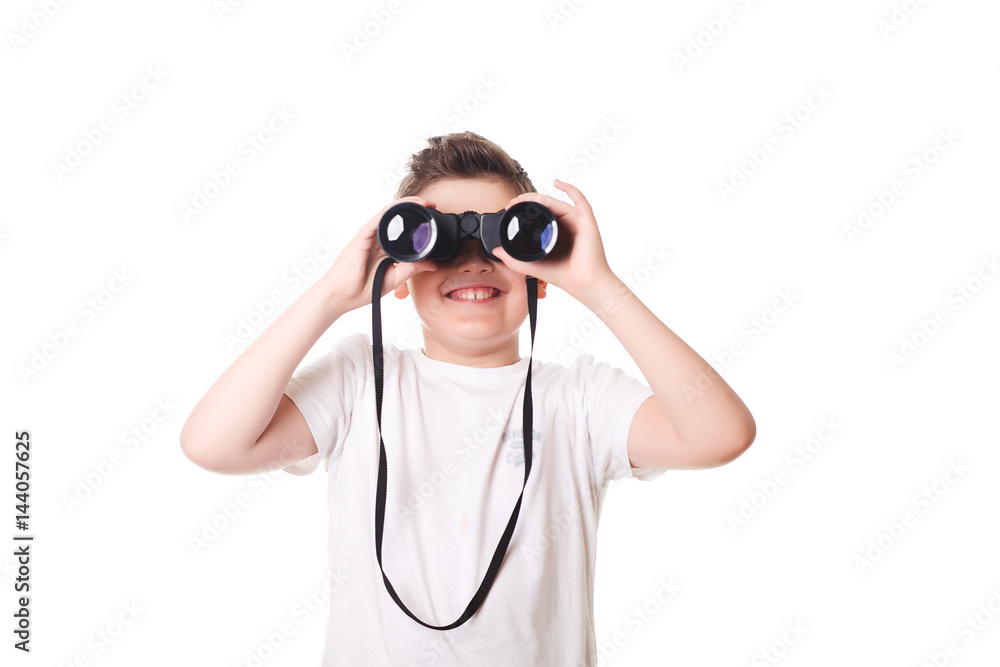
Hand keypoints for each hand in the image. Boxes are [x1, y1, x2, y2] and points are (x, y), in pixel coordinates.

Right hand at [319, 196, 438, 312]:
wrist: (342, 296)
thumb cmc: (362, 289)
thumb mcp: (394, 278)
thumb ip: (411, 269)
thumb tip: (433, 265)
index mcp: (385, 250)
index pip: (403, 232)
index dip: (419, 225)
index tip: (434, 223)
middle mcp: (378, 240)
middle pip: (398, 219)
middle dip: (416, 209)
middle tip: (433, 207)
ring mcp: (370, 236)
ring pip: (389, 214)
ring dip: (407, 205)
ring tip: (424, 203)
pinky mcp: (362, 236)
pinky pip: (378, 219)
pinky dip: (392, 210)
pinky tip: (404, 206)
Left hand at [490, 179, 614, 299]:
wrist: (584, 285)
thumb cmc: (565, 276)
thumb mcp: (534, 266)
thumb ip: (515, 260)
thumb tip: (497, 250)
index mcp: (555, 233)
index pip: (538, 214)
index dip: (524, 208)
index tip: (509, 208)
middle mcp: (566, 225)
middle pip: (545, 205)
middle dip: (527, 201)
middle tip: (511, 203)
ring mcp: (577, 221)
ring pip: (556, 201)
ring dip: (538, 197)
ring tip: (522, 199)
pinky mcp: (586, 221)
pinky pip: (579, 199)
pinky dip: (570, 188)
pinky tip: (558, 183)